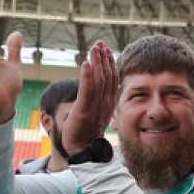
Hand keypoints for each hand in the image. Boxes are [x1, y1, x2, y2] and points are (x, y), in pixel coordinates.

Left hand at [61, 41, 117, 155]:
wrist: (83, 149)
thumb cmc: (86, 131)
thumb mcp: (96, 112)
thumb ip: (99, 99)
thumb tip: (99, 87)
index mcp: (108, 102)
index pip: (111, 79)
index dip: (110, 63)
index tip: (106, 49)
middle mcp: (104, 103)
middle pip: (106, 77)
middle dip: (103, 59)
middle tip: (99, 43)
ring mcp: (95, 107)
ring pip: (98, 81)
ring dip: (96, 63)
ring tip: (94, 48)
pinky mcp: (84, 111)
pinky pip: (87, 91)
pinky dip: (87, 77)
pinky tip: (86, 64)